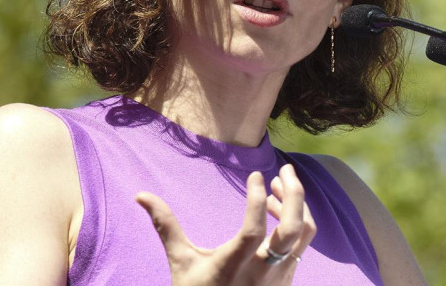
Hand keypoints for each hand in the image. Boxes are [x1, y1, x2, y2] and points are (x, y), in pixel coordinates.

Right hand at [135, 164, 316, 285]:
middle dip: (295, 194)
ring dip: (297, 206)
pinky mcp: (288, 278)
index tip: (255, 176)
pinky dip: (296, 221)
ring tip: (278, 187)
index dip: (257, 200)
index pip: (254, 229)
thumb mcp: (182, 262)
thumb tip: (141, 196)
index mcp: (233, 266)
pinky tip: (277, 211)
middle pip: (293, 228)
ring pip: (304, 234)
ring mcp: (279, 276)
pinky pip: (301, 244)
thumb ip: (167, 226)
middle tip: (285, 170)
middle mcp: (263, 272)